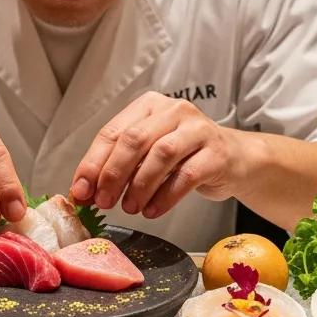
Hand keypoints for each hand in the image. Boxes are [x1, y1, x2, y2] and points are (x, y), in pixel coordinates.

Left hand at [70, 92, 249, 218]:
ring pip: (161, 155)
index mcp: (149, 106)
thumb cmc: (185, 157)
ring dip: (139, 186)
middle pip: (134, 140)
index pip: (113, 132)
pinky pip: (186, 175)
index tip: (81, 190)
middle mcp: (174, 111)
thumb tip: (83, 191)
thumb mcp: (148, 155)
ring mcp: (198, 129)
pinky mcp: (217, 152)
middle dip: (113, 174)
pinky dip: (165, 196)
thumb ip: (118, 166)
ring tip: (129, 208)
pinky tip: (153, 210)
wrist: (235, 160)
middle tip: (103, 202)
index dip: (93, 163)